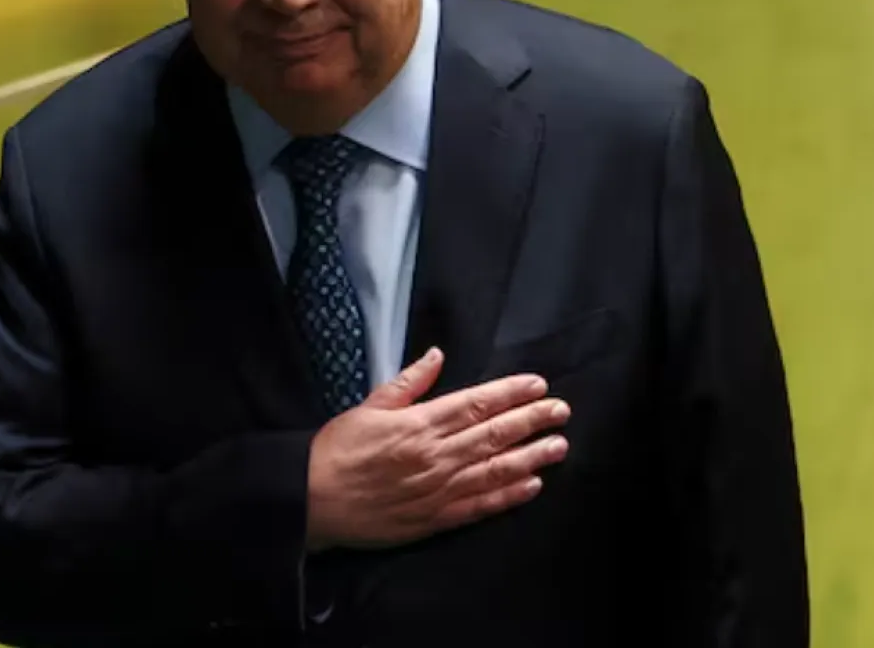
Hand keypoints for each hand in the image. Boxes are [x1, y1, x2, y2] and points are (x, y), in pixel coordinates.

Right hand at [305, 347, 570, 551]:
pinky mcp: (434, 519)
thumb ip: (408, 383)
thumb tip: (436, 355)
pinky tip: (531, 485)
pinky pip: (479, 506)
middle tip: (562, 411)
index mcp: (419, 424)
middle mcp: (435, 456)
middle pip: (494, 434)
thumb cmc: (336, 450)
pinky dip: (507, 496)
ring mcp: (438, 489)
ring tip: (558, 446)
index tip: (538, 384)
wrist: (312, 500)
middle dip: (532, 420)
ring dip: (531, 457)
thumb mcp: (369, 406)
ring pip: (495, 470)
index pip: (476, 403)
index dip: (511, 393)